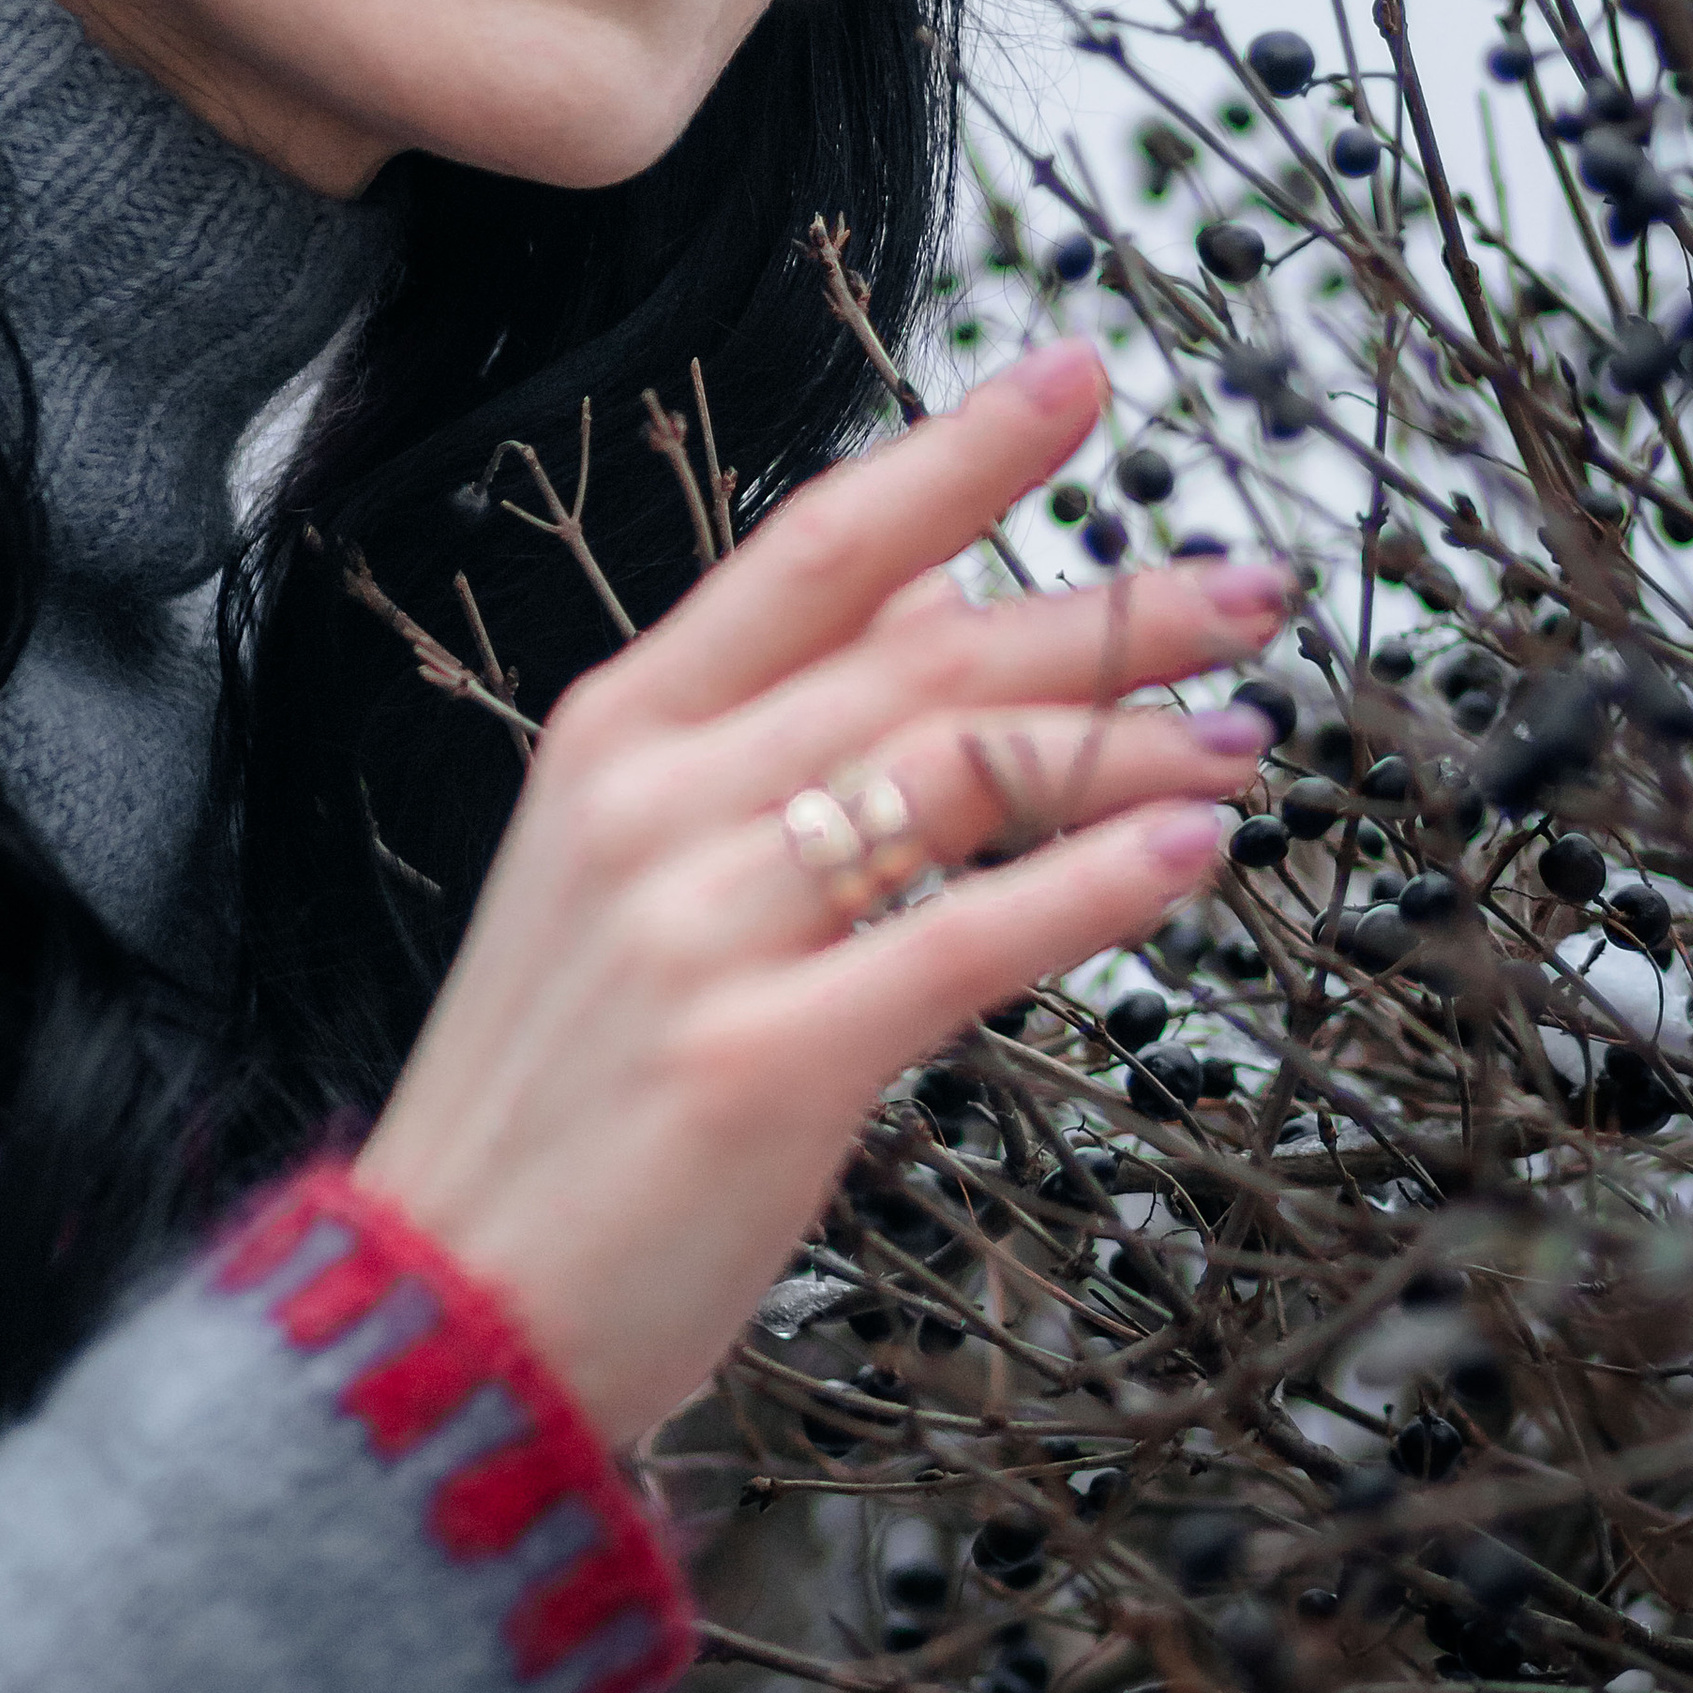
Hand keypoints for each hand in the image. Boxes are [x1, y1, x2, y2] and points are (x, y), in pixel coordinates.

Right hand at [355, 338, 1286, 1448]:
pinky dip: (1092, 886)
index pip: (817, 548)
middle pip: (922, 655)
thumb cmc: (564, 1095)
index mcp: (620, 733)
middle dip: (1108, 613)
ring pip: (957, 777)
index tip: (1079, 374)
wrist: (441, 1318)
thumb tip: (934, 614)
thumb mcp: (626, 871)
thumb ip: (769, 739)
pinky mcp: (757, 1061)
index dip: (958, 454)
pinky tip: (1191, 855)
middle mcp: (654, 803)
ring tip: (1246, 737)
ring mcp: (699, 928)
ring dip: (1127, 744)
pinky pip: (960, 940)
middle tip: (1251, 586)